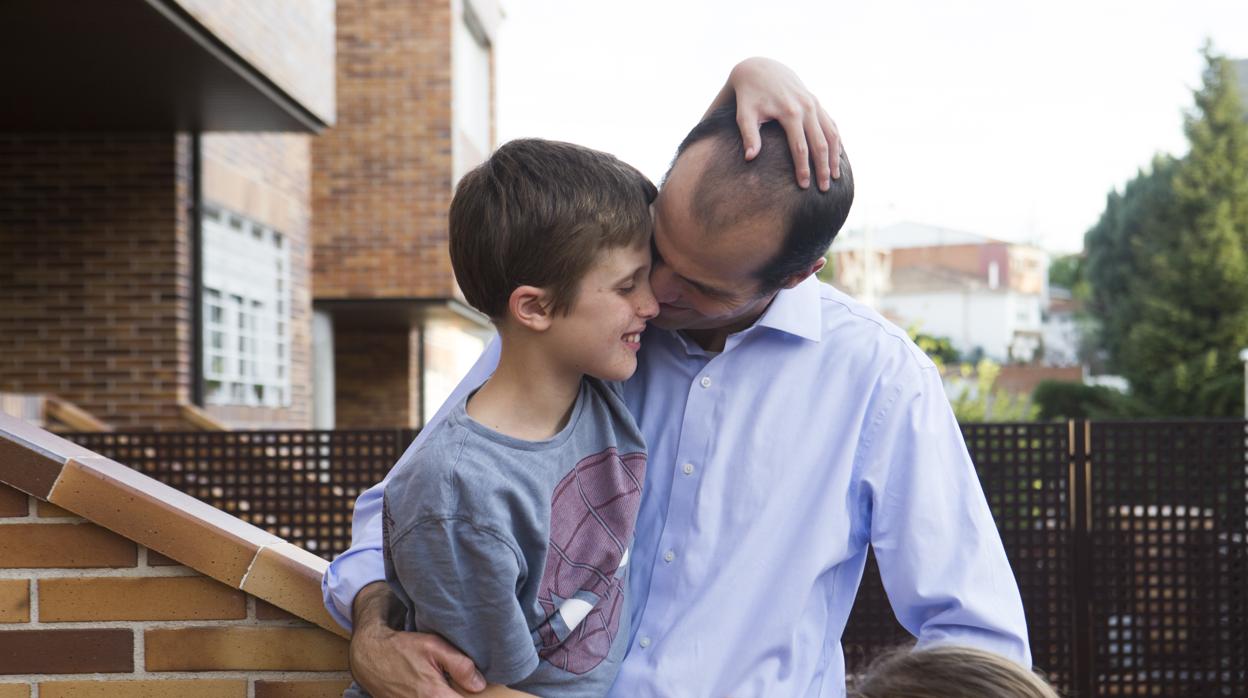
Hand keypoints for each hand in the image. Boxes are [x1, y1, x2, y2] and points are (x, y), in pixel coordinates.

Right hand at [349, 582, 486, 697]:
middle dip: (458, 694)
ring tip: (444, 684)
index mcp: (435, 697)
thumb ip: (460, 665)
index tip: (474, 689)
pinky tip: (431, 688)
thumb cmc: (402, 648)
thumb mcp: (434, 647)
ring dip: (444, 694)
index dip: (472, 697)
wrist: (370, 655)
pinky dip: (435, 695)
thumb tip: (479, 684)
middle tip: (459, 684)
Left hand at [708, 57, 843, 190]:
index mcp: (790, 112)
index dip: (803, 168)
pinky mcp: (817, 103)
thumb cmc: (749, 96)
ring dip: (834, 157)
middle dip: (823, 168)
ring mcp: (814, 104)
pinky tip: (836, 158)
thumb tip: (751, 158)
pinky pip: (831, 124)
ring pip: (831, 134)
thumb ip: (749, 135)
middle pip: (820, 143)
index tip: (804, 186)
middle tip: (824, 189)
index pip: (800, 147)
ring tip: (835, 177)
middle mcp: (807, 107)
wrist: (761, 69)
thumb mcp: (744, 114)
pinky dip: (836, 142)